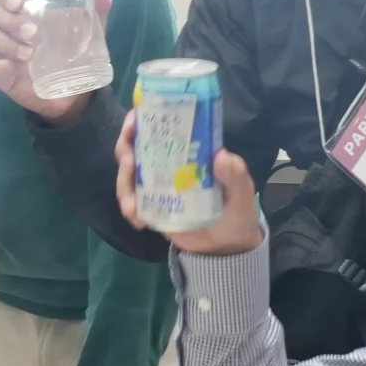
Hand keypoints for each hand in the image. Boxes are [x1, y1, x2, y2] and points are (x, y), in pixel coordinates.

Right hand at [0, 0, 112, 120]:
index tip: (20, 1)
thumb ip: (94, 12)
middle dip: (11, 20)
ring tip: (29, 53)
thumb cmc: (73, 54)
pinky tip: (13, 68)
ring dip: (6, 42)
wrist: (74, 94)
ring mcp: (2, 51)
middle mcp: (8, 29)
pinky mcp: (1, 75)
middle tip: (32, 31)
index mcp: (24, 12)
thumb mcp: (88, 33)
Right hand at [116, 114, 262, 254]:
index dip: (141, 119)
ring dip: (124, 187)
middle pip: (134, 146)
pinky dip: (129, 209)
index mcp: (188, 148)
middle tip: (130, 165)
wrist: (227, 246)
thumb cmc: (236, 209)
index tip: (133, 124)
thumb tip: (221, 156)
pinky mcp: (149, 205)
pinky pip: (131, 202)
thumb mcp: (241, 191)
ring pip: (127, 175)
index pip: (160, 124)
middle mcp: (167, 160)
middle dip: (125, 153)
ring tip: (131, 208)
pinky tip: (138, 222)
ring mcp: (155, 183)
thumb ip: (235, 175)